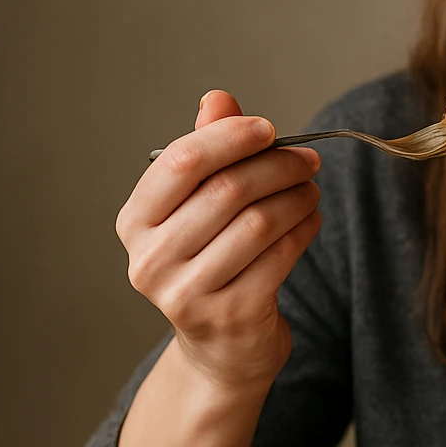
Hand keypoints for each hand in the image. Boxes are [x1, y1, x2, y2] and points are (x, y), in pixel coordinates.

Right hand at [115, 90, 322, 390]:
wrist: (220, 348)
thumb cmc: (211, 261)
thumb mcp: (198, 207)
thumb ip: (207, 151)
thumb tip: (217, 98)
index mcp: (135, 222)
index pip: (181, 162)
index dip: (230, 138)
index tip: (268, 129)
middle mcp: (150, 259)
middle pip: (226, 190)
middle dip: (276, 166)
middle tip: (308, 160)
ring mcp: (187, 292)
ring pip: (258, 223)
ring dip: (296, 197)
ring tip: (310, 189)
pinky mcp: (231, 315)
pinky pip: (280, 256)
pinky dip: (304, 229)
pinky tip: (310, 219)